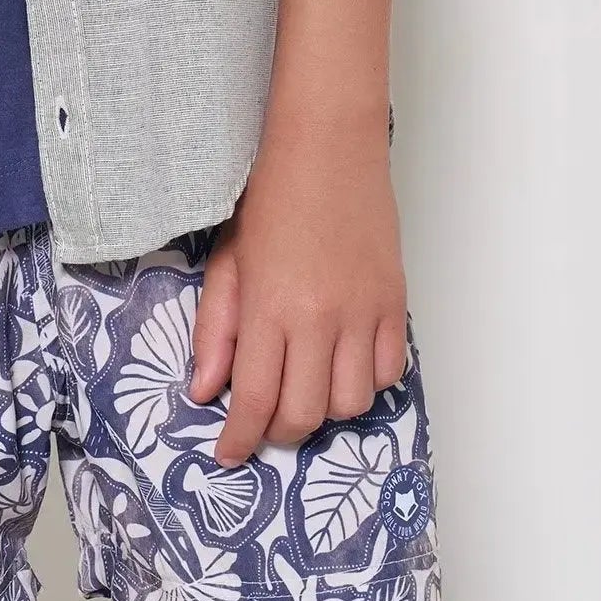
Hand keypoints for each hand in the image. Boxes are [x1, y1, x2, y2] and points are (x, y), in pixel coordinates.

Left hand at [186, 115, 409, 462]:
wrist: (328, 147)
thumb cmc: (271, 195)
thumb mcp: (228, 260)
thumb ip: (215, 329)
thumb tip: (206, 391)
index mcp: (269, 308)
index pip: (255, 399)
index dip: (240, 438)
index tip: (229, 453)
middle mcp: (319, 319)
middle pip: (305, 414)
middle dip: (279, 432)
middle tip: (264, 424)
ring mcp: (363, 313)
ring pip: (351, 402)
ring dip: (325, 410)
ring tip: (305, 388)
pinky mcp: (394, 303)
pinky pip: (390, 372)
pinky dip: (367, 382)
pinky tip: (345, 365)